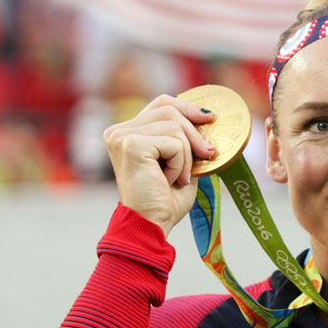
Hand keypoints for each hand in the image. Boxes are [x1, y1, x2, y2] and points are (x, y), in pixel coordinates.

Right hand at [103, 95, 216, 234]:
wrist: (151, 224)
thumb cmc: (165, 200)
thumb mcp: (181, 163)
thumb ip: (187, 140)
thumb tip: (209, 118)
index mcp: (127, 132)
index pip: (161, 103)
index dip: (187, 107)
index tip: (209, 118)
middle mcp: (119, 131)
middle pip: (169, 109)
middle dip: (195, 132)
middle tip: (207, 155)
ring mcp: (122, 136)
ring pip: (175, 126)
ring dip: (187, 155)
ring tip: (178, 177)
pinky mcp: (131, 145)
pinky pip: (173, 142)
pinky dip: (180, 163)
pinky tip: (170, 180)